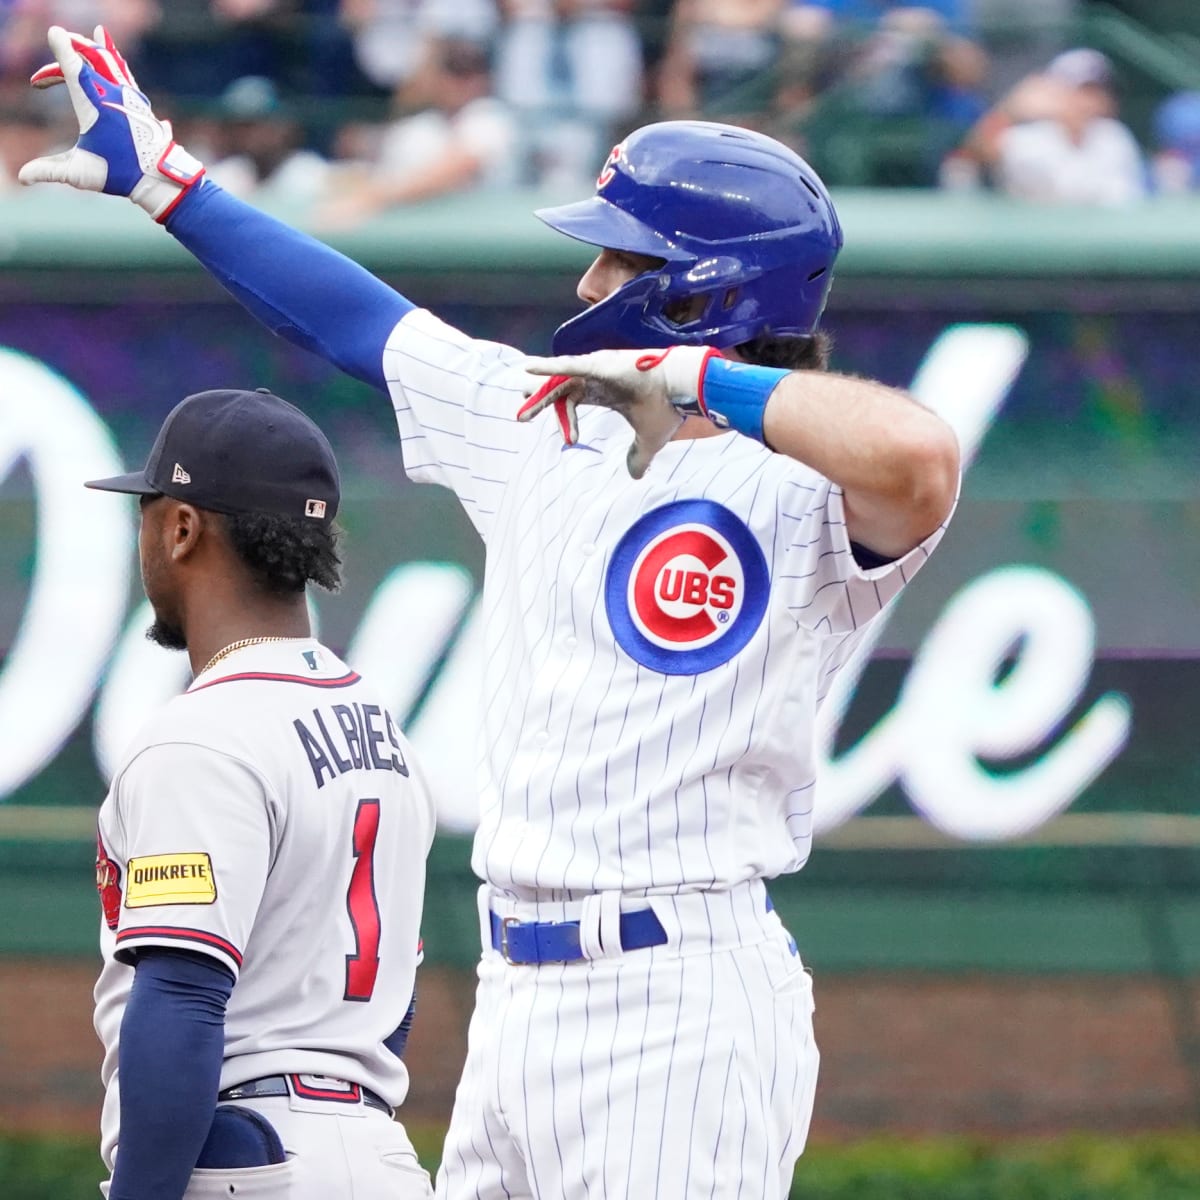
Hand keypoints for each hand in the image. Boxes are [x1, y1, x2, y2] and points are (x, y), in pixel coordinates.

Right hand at [18, 25, 204, 221]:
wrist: (158, 177)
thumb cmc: (118, 174)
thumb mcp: (80, 173)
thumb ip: (49, 170)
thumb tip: (22, 177)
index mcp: (95, 107)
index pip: (75, 70)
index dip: (63, 50)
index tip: (55, 32)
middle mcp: (113, 95)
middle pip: (92, 57)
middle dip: (74, 47)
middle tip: (60, 41)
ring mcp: (129, 96)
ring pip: (110, 60)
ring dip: (95, 47)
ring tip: (95, 33)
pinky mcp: (138, 101)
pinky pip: (123, 71)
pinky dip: (113, 57)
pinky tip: (110, 49)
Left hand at [518, 346, 722, 478]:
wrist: (682, 389)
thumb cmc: (667, 407)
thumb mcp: (649, 439)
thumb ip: (639, 456)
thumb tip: (635, 476)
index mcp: (608, 392)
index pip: (577, 402)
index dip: (568, 420)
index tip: (569, 441)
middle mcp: (599, 377)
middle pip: (562, 389)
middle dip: (542, 400)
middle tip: (523, 413)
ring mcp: (598, 367)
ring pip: (560, 378)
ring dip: (540, 388)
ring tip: (520, 395)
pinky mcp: (599, 363)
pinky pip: (567, 365)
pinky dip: (547, 366)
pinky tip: (528, 367)